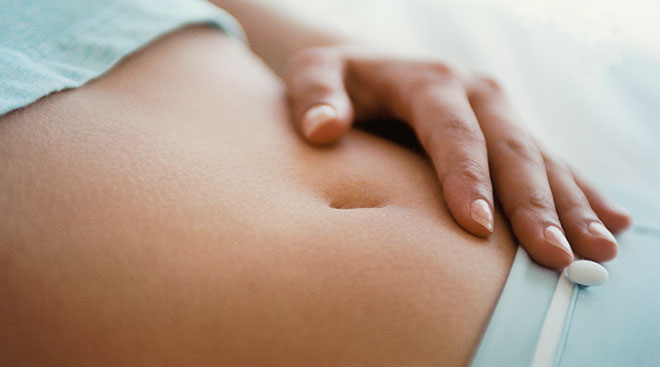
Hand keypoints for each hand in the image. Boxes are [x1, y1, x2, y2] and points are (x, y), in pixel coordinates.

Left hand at [284, 46, 631, 268]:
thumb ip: (315, 96)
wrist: (368, 67)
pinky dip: (581, 192)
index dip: (466, 179)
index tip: (476, 227)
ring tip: (596, 251)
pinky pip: (552, 162)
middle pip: (510, 150)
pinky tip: (610, 222)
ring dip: (570, 206)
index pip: (452, 133)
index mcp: (429, 81)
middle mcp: (474, 93)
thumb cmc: (337, 80)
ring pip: (541, 160)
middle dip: (534, 205)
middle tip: (554, 256)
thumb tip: (323, 127)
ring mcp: (498, 112)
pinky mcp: (508, 131)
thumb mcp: (314, 74)